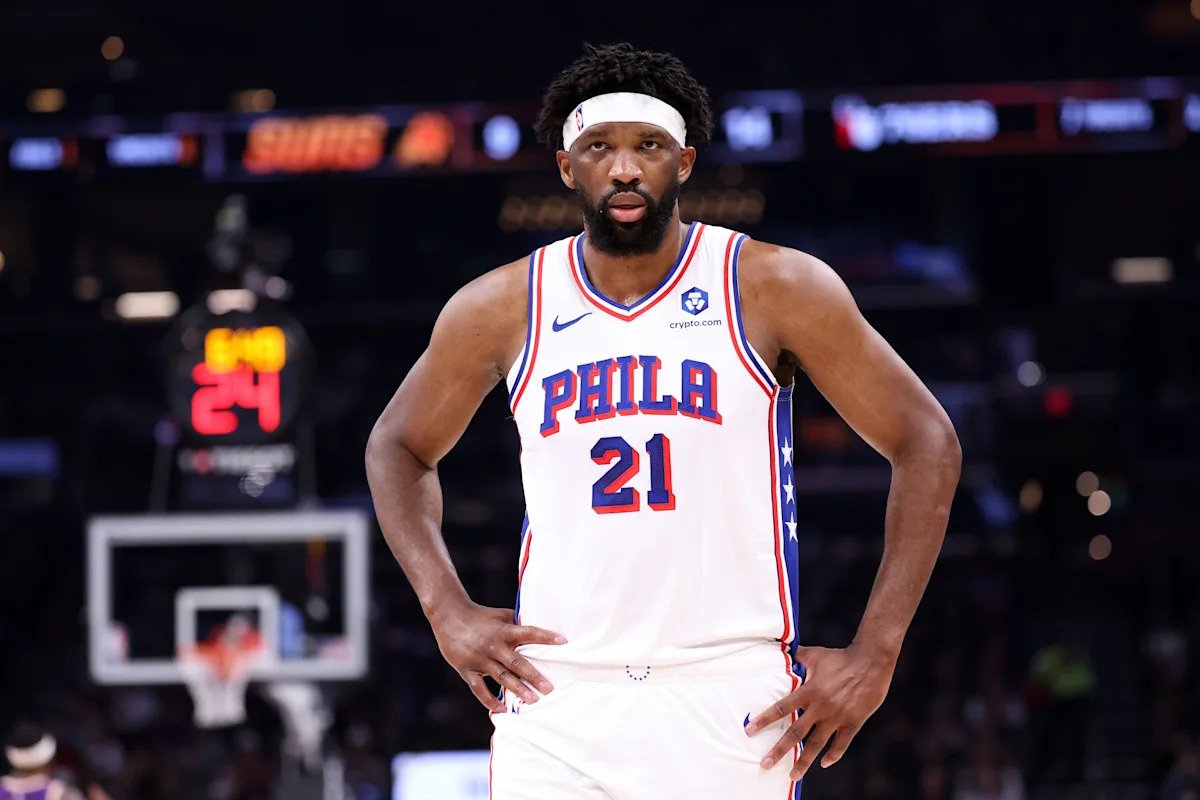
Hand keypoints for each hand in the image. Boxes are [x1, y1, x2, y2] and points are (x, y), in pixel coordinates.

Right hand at [430, 602, 566, 711]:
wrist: (449, 616)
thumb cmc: (480, 616)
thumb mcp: (501, 615)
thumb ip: (518, 624)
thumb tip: (540, 630)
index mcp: (504, 630)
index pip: (529, 632)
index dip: (545, 636)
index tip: (563, 641)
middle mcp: (493, 645)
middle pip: (517, 662)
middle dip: (534, 676)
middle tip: (549, 688)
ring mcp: (479, 659)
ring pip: (501, 677)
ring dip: (517, 689)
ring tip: (533, 700)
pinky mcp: (466, 669)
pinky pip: (479, 688)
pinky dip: (489, 699)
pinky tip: (501, 709)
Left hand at [745, 643, 895, 779]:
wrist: (871, 662)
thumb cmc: (840, 657)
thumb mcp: (815, 655)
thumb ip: (797, 657)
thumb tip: (780, 652)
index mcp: (809, 691)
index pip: (782, 708)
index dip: (765, 719)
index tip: (750, 731)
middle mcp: (821, 707)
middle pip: (796, 733)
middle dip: (779, 750)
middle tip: (765, 764)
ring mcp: (838, 717)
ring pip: (817, 744)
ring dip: (804, 761)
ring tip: (793, 776)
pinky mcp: (854, 722)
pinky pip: (842, 743)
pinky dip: (833, 755)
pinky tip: (824, 763)